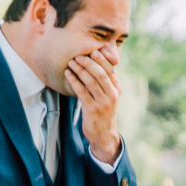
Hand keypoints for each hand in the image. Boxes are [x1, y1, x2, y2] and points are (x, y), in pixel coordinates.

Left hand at [67, 48, 120, 164]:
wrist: (104, 135)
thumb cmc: (103, 112)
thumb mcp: (108, 96)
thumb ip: (104, 82)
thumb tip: (94, 62)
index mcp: (117, 88)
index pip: (110, 70)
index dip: (101, 59)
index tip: (92, 51)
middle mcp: (112, 94)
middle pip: (101, 73)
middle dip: (89, 62)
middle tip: (78, 55)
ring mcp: (103, 102)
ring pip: (91, 82)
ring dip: (80, 70)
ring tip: (71, 62)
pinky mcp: (92, 109)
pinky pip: (82, 92)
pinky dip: (74, 81)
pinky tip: (68, 75)